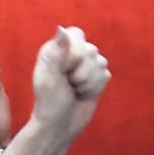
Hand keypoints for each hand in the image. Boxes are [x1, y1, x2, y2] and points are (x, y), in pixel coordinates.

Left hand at [28, 26, 110, 143]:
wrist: (60, 126)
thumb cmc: (49, 102)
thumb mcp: (47, 77)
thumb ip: (55, 51)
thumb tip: (61, 28)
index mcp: (57, 48)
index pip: (77, 35)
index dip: (75, 52)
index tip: (65, 69)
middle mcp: (72, 53)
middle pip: (91, 50)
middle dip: (81, 72)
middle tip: (68, 84)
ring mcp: (87, 65)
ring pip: (101, 63)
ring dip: (88, 82)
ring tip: (74, 90)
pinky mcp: (97, 78)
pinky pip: (106, 76)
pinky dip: (95, 88)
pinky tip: (84, 94)